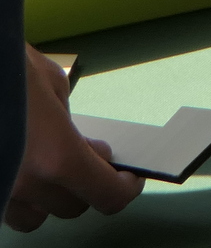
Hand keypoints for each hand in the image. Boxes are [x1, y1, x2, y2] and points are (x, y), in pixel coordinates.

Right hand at [5, 47, 141, 230]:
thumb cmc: (7, 65)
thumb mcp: (54, 86)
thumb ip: (71, 125)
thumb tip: (83, 147)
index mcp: (57, 157)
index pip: (106, 195)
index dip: (124, 189)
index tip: (128, 179)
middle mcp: (26, 183)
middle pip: (72, 207)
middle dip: (87, 186)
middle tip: (91, 159)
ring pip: (35, 216)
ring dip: (50, 198)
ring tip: (52, 169)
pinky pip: (6, 207)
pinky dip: (19, 195)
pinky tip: (23, 170)